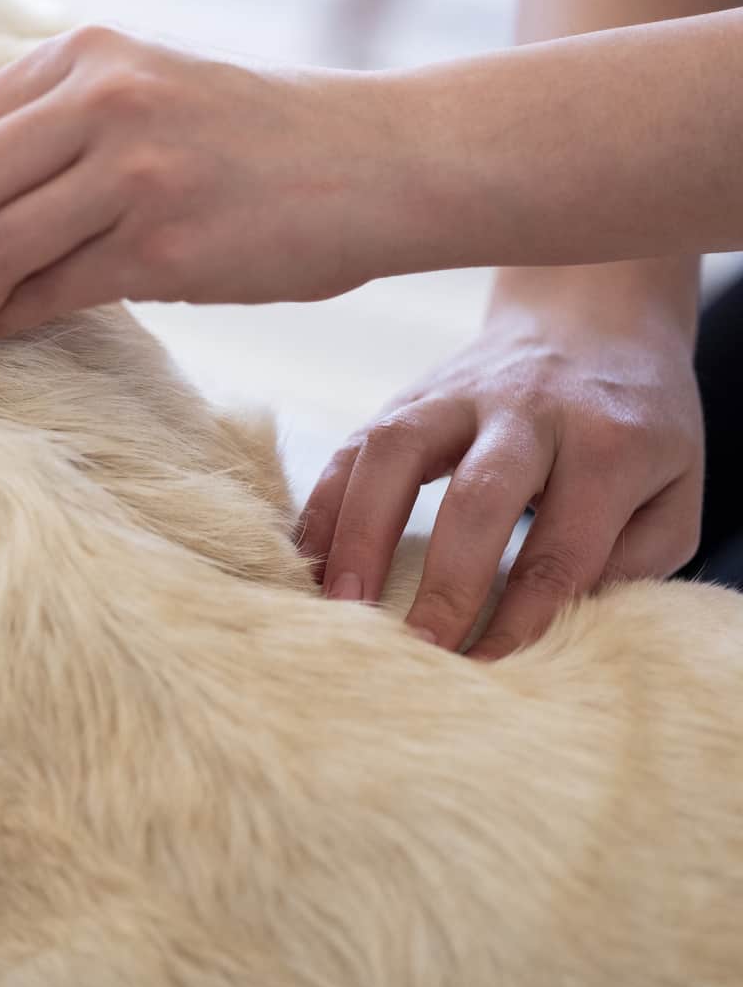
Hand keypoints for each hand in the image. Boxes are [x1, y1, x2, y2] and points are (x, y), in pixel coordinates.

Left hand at [0, 26, 436, 336]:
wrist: (383, 162)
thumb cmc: (256, 140)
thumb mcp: (148, 89)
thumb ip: (54, 124)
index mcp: (86, 54)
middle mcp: (104, 99)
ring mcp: (136, 170)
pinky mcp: (166, 244)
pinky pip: (48, 293)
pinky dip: (10, 319)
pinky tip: (7, 328)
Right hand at [297, 285, 703, 658]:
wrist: (592, 316)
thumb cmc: (635, 422)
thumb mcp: (676, 487)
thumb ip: (634, 557)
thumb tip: (560, 618)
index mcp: (608, 443)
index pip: (562, 546)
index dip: (522, 617)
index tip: (489, 670)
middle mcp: (529, 411)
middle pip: (480, 497)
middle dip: (446, 582)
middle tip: (416, 648)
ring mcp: (459, 395)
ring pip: (395, 452)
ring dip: (360, 531)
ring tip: (341, 601)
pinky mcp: (409, 395)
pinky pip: (354, 444)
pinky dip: (325, 503)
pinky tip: (310, 556)